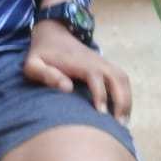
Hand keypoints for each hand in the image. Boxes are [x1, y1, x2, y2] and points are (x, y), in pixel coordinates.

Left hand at [23, 0, 131, 125]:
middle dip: (122, 101)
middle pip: (118, 79)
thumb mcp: (33, 64)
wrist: (52, 34)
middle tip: (118, 126)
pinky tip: (121, 112)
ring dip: (127, 100)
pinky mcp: (105, 65)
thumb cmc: (41, 53)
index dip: (100, 95)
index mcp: (80, 62)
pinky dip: (125, 94)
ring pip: (123, 79)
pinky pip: (121, 80)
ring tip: (123, 122)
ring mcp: (102, 62)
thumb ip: (45, 74)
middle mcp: (96, 61)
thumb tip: (67, 88)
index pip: (96, 77)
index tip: (101, 114)